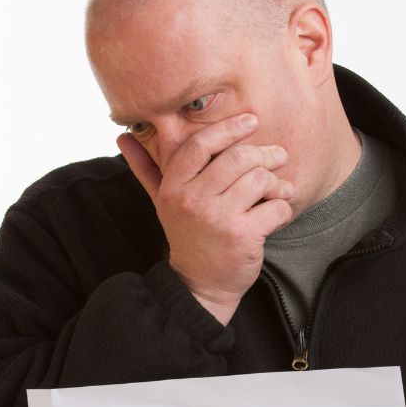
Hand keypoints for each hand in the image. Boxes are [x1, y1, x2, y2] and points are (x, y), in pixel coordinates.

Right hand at [118, 113, 294, 324]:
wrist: (200, 285)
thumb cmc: (187, 236)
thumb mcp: (162, 201)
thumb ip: (146, 168)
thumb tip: (123, 136)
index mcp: (174, 187)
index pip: (200, 144)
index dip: (228, 129)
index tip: (250, 121)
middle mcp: (192, 200)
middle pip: (237, 158)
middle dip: (264, 154)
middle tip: (278, 156)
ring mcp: (218, 219)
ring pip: (260, 179)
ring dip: (276, 181)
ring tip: (278, 187)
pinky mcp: (242, 236)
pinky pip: (275, 206)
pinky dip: (282, 207)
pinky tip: (276, 211)